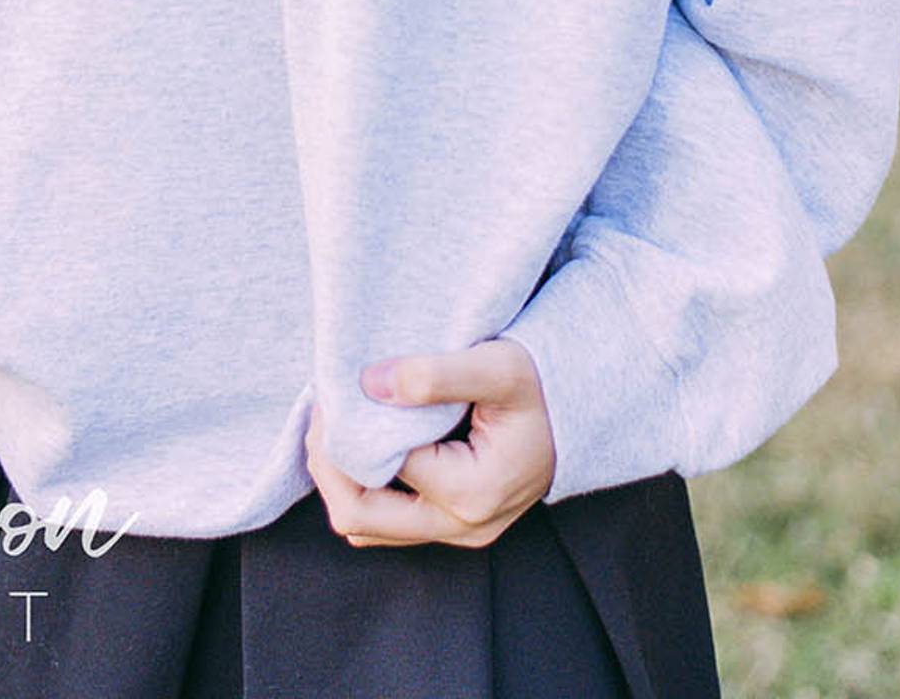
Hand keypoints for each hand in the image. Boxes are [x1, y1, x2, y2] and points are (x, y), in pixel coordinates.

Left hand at [304, 336, 556, 548]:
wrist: (579, 410)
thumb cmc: (541, 386)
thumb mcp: (497, 366)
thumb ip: (435, 375)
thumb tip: (370, 384)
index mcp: (471, 492)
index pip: (379, 466)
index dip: (346, 426)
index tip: (332, 385)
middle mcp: (462, 526)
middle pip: (359, 517)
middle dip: (327, 464)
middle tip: (320, 410)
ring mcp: (456, 532)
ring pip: (368, 526)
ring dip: (341, 478)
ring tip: (336, 423)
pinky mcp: (452, 526)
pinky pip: (387, 523)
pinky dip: (364, 486)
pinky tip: (361, 442)